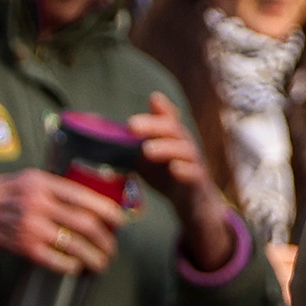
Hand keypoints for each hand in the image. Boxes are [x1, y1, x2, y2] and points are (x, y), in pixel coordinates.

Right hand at [0, 171, 125, 275]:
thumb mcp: (24, 180)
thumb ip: (51, 189)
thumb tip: (84, 203)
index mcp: (42, 182)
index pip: (85, 196)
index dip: (108, 210)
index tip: (120, 220)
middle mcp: (39, 202)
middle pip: (86, 223)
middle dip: (106, 239)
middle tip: (112, 248)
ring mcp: (30, 226)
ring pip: (75, 244)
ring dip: (94, 257)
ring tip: (101, 263)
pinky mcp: (21, 247)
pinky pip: (55, 260)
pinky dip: (70, 266)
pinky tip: (75, 268)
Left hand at [134, 95, 245, 275]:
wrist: (195, 206)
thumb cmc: (169, 178)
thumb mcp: (149, 159)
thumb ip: (134, 144)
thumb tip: (106, 131)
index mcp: (173, 139)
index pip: (170, 119)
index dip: (164, 109)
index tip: (152, 99)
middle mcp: (186, 147)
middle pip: (174, 130)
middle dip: (154, 126)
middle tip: (131, 125)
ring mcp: (195, 165)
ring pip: (186, 150)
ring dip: (166, 147)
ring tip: (146, 150)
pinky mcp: (199, 184)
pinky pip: (195, 174)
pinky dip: (185, 170)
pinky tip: (174, 168)